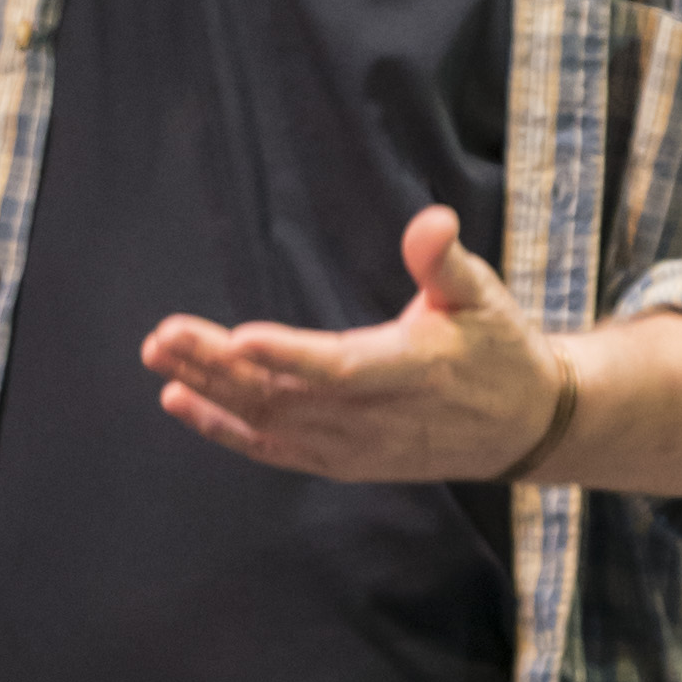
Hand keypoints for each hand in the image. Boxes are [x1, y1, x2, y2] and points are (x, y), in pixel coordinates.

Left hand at [143, 208, 566, 486]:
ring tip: (160, 355)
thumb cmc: (497, 348)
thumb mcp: (483, 295)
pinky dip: (224, 428)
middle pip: (287, 396)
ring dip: (210, 391)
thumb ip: (445, 260)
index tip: (238, 337)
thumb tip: (433, 220)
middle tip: (165, 335)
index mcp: (414, 369)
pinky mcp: (341, 461)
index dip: (290, 357)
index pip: (342, 368)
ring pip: (270, 422)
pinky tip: (178, 400)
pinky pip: (273, 448)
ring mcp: (356, 447)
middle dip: (220, 367)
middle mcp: (377, 417)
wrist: (521, 427)